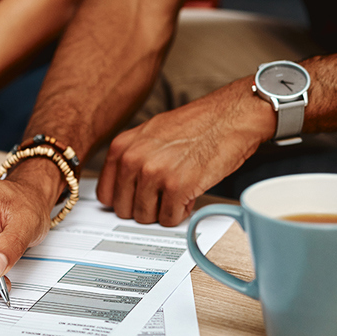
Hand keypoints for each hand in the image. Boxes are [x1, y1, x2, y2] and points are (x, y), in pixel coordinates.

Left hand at [96, 79, 275, 225]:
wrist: (231, 116)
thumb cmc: (197, 124)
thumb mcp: (150, 133)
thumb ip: (132, 157)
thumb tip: (122, 184)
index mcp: (122, 147)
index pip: (105, 193)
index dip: (123, 200)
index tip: (133, 200)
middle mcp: (133, 160)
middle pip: (124, 209)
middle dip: (143, 207)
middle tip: (161, 197)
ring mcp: (154, 174)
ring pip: (145, 217)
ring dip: (162, 211)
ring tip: (176, 193)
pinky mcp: (178, 187)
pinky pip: (169, 219)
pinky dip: (180, 213)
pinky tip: (188, 196)